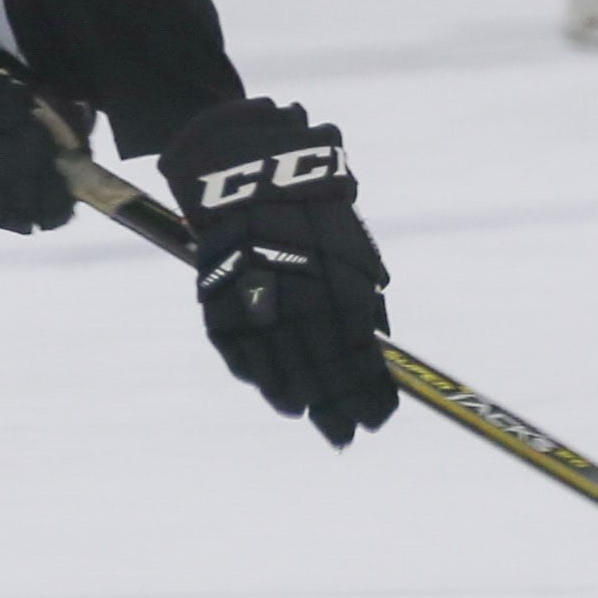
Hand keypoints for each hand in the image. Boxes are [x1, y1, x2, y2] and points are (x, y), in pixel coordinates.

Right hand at [160, 97, 394, 445]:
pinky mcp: (216, 296)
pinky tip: (275, 393)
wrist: (246, 163)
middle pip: (319, 369)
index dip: (369, 390)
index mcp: (337, 280)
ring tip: (311, 417)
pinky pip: (236, 348)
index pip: (358, 353)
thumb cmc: (311, 200)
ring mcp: (252, 298)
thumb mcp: (350, 240)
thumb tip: (380, 343)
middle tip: (347, 434)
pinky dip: (255, 374)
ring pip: (275, 366)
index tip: (381, 417)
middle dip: (337, 406)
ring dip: (296, 397)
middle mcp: (295, 295)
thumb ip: (364, 292)